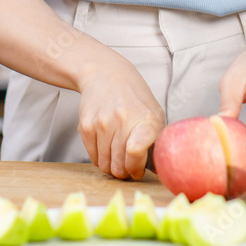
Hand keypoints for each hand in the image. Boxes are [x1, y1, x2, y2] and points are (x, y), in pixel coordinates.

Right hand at [77, 56, 165, 179]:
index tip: (138, 169)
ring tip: (119, 155)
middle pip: (119, 166)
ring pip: (105, 165)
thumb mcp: (154, 114)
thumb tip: (159, 170)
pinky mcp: (85, 127)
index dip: (136, 167)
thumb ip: (157, 141)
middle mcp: (122, 121)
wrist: (105, 74)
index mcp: (144, 120)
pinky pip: (93, 158)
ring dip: (112, 166)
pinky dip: (101, 158)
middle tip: (128, 166)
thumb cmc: (134, 98)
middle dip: (125, 172)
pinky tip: (107, 146)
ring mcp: (101, 124)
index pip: (136, 152)